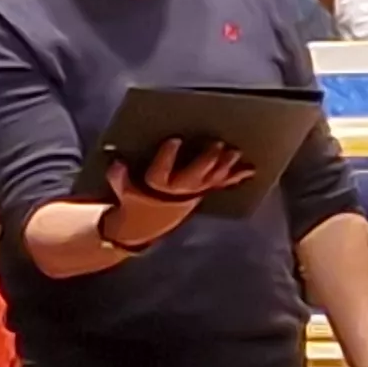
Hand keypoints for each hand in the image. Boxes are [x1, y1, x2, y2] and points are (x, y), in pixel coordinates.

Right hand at [103, 137, 253, 247]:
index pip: (160, 173)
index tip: (175, 139)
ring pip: (211, 180)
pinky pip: (221, 185)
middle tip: (217, 143)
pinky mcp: (203, 193)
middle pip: (193, 176)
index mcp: (155, 188)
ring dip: (225, 167)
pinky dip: (237, 177)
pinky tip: (251, 169)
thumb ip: (119, 177)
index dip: (167, 156)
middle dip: (206, 160)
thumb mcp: (122, 191)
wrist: (147, 227)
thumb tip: (116, 162)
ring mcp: (193, 194)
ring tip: (235, 152)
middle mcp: (177, 192)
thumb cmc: (135, 201)